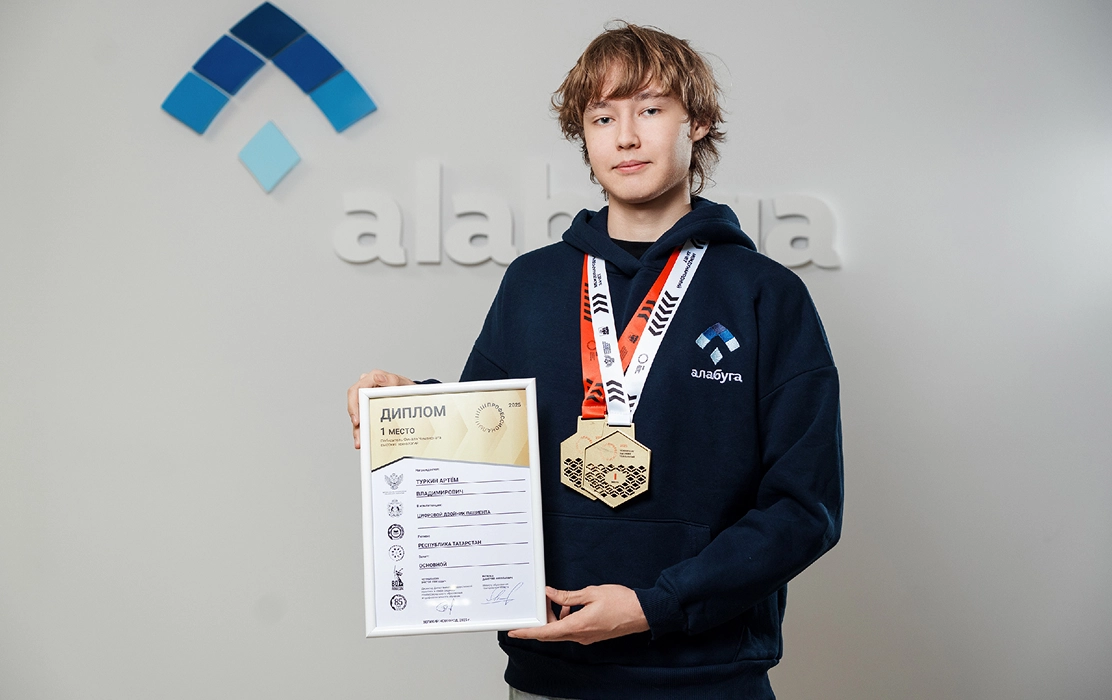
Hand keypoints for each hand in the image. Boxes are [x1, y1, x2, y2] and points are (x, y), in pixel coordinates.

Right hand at [347, 370, 414, 447]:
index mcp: (372, 380)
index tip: (358, 420)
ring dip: (358, 430)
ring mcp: (367, 402)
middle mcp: (366, 390)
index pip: (356, 391)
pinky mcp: (369, 413)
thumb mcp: (404, 384)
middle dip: (355, 421)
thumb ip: (392, 379)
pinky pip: (363, 423)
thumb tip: (378, 377)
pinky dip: (363, 433)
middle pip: (354, 406)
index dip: (353, 405)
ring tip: (360, 442)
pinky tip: (363, 442)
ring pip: (357, 417)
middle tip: (359, 434)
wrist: (414, 399)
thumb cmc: (408, 389)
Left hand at [507, 585, 648, 644]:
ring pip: (562, 632)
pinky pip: (572, 631)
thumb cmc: (622, 602)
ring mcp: (587, 638)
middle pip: (551, 634)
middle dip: (541, 621)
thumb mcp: (591, 593)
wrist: (642, 612)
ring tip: (557, 601)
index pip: (546, 633)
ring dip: (555, 619)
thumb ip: (568, 596)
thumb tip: (550, 595)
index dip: (528, 632)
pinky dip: (566, 620)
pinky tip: (571, 607)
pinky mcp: (592, 635)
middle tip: (538, 606)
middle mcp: (580, 636)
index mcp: (578, 625)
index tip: (515, 631)